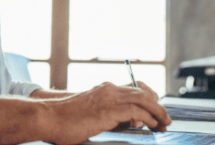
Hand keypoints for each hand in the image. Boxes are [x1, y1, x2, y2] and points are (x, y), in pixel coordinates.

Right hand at [43, 82, 171, 143]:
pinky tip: (152, 126)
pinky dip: (148, 118)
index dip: (150, 97)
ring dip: (157, 112)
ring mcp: (109, 98)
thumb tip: (129, 122)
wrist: (49, 117)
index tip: (156, 110)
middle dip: (157, 106)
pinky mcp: (109, 110)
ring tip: (163, 124)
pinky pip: (137, 112)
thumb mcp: (91, 114)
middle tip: (165, 119)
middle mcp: (109, 90)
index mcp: (105, 89)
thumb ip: (109, 115)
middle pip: (143, 92)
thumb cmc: (65, 120)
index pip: (135, 87)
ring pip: (144, 100)